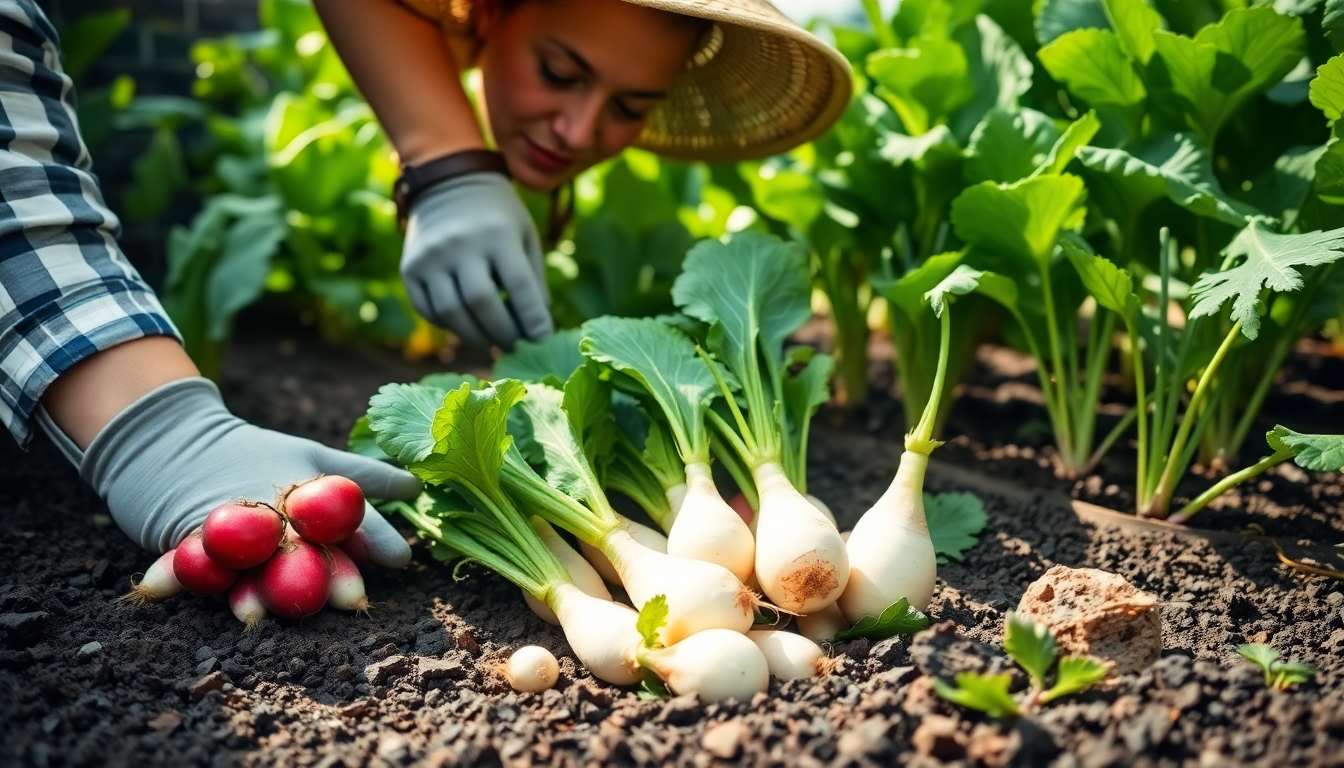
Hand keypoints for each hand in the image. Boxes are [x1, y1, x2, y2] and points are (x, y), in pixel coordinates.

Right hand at [40, 378, 421, 565]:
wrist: (170, 437)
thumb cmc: (252, 454)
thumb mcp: (310, 457)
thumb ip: (363, 477)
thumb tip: (414, 488)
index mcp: (305, 484)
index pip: (350, 512)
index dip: (375, 535)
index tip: (402, 560)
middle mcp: (272, 502)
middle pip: (304, 542)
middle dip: (327, 571)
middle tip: (351, 600)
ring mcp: (228, 517)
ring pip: (246, 558)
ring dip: (252, 587)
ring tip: (257, 616)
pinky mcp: (184, 528)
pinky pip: (187, 557)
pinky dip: (176, 575)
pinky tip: (172, 596)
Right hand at [401, 171, 553, 349]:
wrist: (449, 182)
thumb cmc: (499, 215)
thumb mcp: (525, 235)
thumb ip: (533, 280)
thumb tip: (539, 331)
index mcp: (497, 234)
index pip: (518, 285)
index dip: (532, 319)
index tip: (542, 340)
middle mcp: (460, 244)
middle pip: (482, 303)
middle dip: (503, 334)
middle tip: (516, 348)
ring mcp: (430, 257)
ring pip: (452, 313)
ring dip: (476, 337)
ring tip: (493, 342)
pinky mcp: (410, 269)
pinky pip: (429, 310)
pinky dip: (450, 326)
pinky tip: (467, 326)